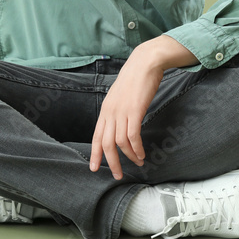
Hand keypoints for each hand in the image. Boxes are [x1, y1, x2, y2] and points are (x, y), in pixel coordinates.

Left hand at [89, 48, 164, 179]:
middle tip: (118, 175)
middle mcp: (111, 112)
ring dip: (129, 156)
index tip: (94, 168)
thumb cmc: (135, 78)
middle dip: (111, 162)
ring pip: (120, 142)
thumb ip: (117, 110)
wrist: (145, 63)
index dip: (94, 154)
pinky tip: (141, 153)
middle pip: (106, 143)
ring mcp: (122, 111)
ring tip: (138, 162)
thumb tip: (118, 124)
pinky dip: (136, 148)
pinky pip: (133, 135)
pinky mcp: (135, 110)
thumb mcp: (120, 96)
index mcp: (106, 109)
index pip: (96, 136)